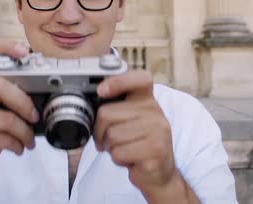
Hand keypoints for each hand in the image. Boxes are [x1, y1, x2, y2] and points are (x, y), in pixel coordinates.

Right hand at [0, 39, 38, 183]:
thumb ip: (10, 97)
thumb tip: (44, 90)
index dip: (5, 47)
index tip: (25, 51)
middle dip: (23, 102)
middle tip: (34, 116)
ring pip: (6, 120)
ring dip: (25, 133)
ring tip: (28, 139)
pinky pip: (2, 139)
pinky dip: (17, 145)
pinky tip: (17, 148)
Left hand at [94, 70, 189, 201]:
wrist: (160, 173)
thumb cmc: (140, 144)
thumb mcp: (133, 120)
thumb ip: (118, 108)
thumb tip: (92, 103)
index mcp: (148, 101)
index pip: (140, 79)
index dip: (118, 81)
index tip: (102, 91)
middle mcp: (156, 112)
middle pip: (107, 113)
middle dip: (100, 131)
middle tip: (108, 139)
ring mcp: (158, 131)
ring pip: (111, 136)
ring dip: (110, 147)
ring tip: (124, 149)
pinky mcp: (155, 151)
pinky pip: (119, 153)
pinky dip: (118, 159)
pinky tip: (130, 159)